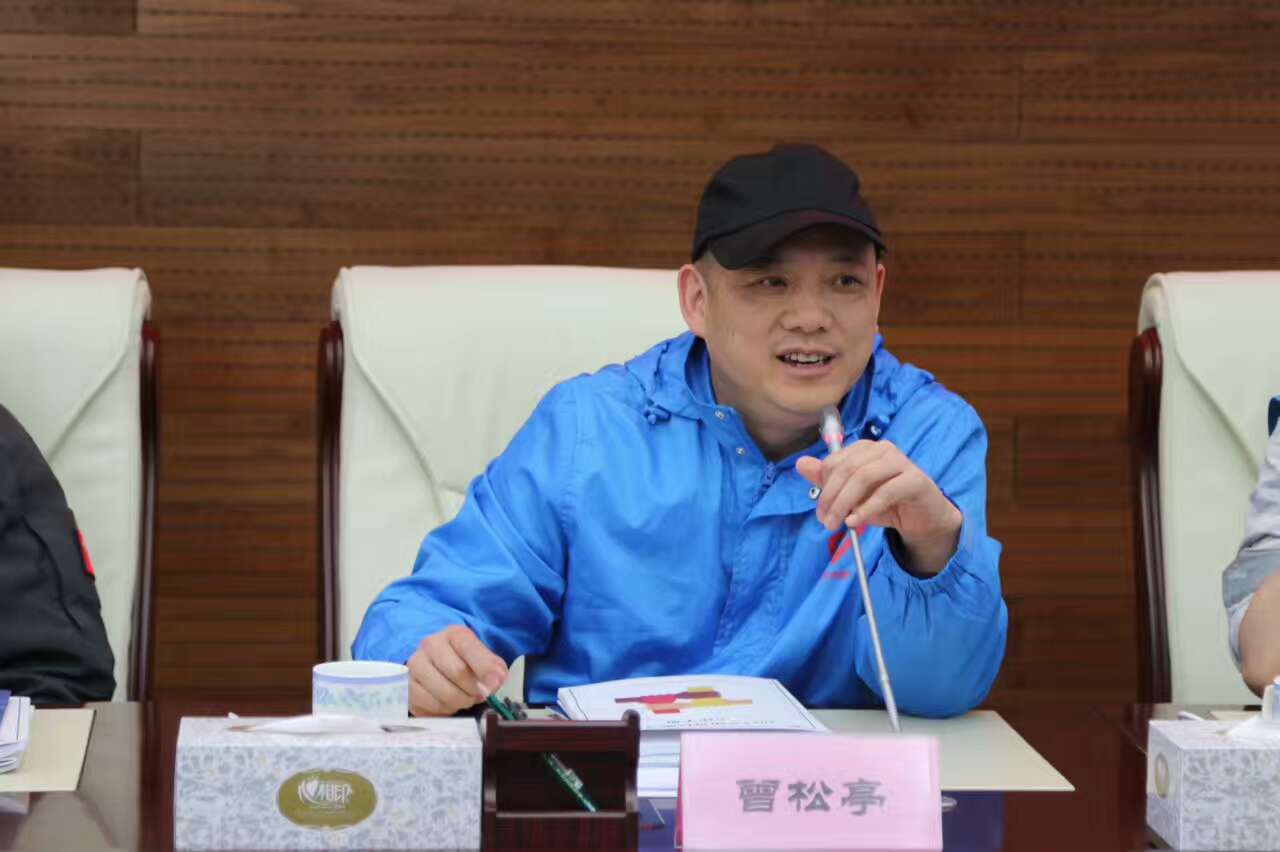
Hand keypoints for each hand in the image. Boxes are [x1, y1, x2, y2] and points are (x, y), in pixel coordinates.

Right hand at [407, 625, 507, 715]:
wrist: (435, 668)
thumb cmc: (464, 662)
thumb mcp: (483, 659)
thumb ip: (493, 667)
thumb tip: (495, 681)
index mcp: (454, 634)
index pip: (470, 648)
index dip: (485, 668)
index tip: (495, 684)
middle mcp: (430, 644)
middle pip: (457, 672)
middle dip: (473, 690)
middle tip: (479, 695)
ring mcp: (415, 665)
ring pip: (444, 693)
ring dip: (460, 702)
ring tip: (464, 698)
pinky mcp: (406, 687)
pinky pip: (431, 706)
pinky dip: (445, 710)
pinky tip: (448, 703)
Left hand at [796, 440, 961, 574]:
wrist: (923, 519)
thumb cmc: (887, 504)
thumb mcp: (853, 495)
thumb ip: (828, 480)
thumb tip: (801, 463)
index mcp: (865, 448)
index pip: (834, 462)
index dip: (823, 486)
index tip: (820, 510)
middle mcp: (883, 449)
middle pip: (847, 468)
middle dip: (831, 497)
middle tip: (825, 521)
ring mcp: (901, 462)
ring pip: (864, 477)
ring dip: (846, 503)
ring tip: (838, 523)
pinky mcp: (915, 479)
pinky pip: (886, 492)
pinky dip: (867, 508)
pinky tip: (856, 521)